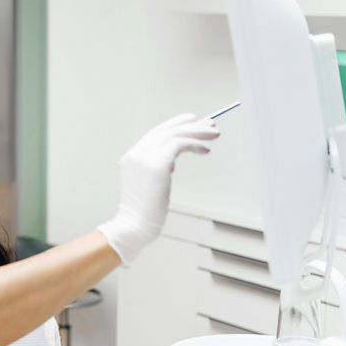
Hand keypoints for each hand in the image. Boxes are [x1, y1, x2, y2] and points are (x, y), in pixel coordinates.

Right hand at [97, 113, 218, 262]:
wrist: (133, 225)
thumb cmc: (142, 212)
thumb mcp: (147, 185)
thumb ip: (156, 170)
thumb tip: (172, 162)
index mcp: (131, 157)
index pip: (155, 133)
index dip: (174, 124)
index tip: (191, 120)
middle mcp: (137, 153)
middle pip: (166, 130)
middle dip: (191, 125)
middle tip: (210, 124)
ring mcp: (145, 157)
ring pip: (175, 134)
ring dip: (197, 131)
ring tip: (213, 134)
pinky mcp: (157, 164)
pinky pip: (180, 144)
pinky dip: (195, 144)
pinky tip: (205, 150)